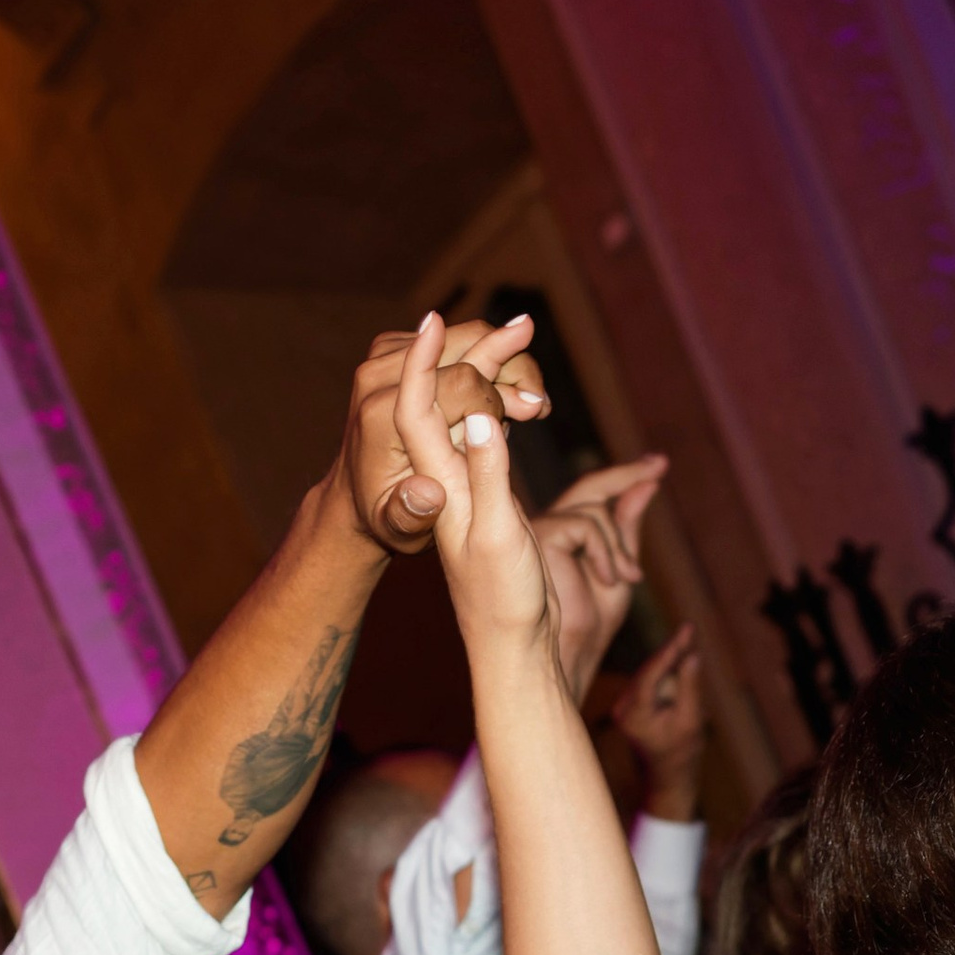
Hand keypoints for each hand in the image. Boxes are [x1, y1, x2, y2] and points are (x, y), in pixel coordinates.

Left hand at [345, 311, 548, 554]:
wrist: (356, 497)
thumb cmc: (387, 517)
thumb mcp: (398, 529)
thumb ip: (411, 514)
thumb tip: (427, 493)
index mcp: (381, 415)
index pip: (458, 381)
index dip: (501, 396)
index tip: (535, 411)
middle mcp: (376, 377)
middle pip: (465, 345)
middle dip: (512, 371)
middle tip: (541, 407)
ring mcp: (382, 358)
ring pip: (465, 335)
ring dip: (506, 361)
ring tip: (532, 402)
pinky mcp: (392, 350)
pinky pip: (453, 338)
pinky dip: (486, 357)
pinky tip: (505, 393)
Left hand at [395, 318, 555, 663]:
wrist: (493, 634)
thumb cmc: (499, 597)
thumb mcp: (493, 540)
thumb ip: (486, 479)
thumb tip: (481, 421)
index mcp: (427, 474)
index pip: (416, 402)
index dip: (426, 359)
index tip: (434, 320)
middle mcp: (431, 465)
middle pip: (443, 385)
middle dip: (488, 353)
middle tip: (529, 329)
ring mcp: (445, 464)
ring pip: (460, 392)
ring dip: (500, 371)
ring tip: (538, 377)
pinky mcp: (464, 471)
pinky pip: (471, 410)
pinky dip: (499, 391)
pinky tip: (525, 396)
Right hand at [531, 458, 665, 703]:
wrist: (569, 657)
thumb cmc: (590, 626)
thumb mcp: (620, 568)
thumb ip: (627, 528)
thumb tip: (646, 484)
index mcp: (560, 538)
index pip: (590, 495)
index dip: (624, 478)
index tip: (658, 464)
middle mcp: (543, 530)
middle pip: (589, 488)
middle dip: (627, 475)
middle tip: (661, 464)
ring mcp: (536, 532)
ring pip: (594, 511)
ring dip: (620, 548)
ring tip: (628, 580)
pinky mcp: (539, 538)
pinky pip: (587, 526)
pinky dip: (607, 553)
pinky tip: (608, 581)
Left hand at [610, 623, 705, 821]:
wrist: (668, 777)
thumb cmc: (682, 753)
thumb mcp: (691, 719)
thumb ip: (690, 687)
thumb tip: (691, 655)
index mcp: (634, 714)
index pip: (652, 672)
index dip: (671, 648)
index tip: (688, 628)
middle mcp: (623, 709)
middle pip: (649, 669)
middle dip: (670, 651)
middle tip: (689, 628)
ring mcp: (623, 708)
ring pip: (649, 674)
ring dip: (668, 661)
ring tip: (688, 642)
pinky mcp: (629, 707)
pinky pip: (648, 682)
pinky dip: (664, 672)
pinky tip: (679, 660)